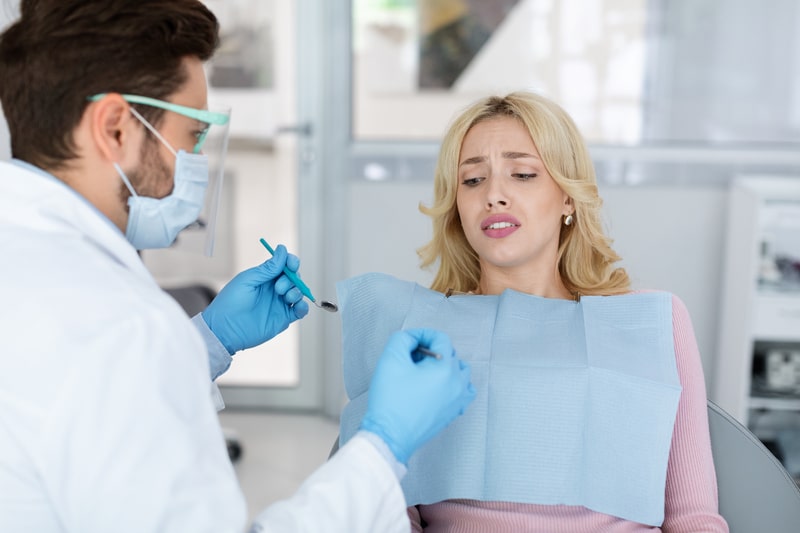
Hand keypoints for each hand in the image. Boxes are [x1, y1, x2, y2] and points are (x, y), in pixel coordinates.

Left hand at [202, 244, 309, 353]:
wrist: (225, 329)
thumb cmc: (230, 303)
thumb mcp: (247, 280)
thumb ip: (267, 268)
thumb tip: (282, 251)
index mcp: (265, 277)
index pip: (284, 265)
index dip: (291, 262)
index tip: (291, 264)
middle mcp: (274, 289)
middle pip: (293, 277)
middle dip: (291, 279)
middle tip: (278, 288)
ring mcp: (279, 303)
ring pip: (298, 292)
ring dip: (296, 291)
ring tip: (286, 297)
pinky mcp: (283, 318)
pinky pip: (300, 311)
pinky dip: (303, 307)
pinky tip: (298, 306)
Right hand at [360, 328, 475, 463]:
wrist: (389, 435)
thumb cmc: (390, 400)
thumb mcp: (391, 358)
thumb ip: (403, 339)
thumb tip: (413, 339)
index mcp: (446, 369)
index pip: (441, 339)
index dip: (423, 335)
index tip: (409, 341)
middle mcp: (457, 384)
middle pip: (450, 354)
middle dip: (431, 352)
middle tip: (410, 360)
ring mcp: (457, 400)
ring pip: (460, 372)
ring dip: (444, 367)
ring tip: (423, 373)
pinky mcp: (452, 413)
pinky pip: (461, 392)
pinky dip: (451, 385)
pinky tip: (434, 388)